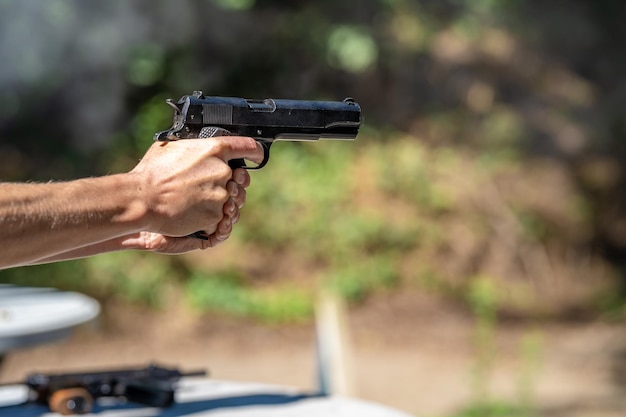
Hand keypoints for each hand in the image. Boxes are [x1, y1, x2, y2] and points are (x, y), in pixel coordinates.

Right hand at [130, 136, 261, 237]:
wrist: (144, 200)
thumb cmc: (152, 172)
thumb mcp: (173, 146)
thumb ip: (195, 146)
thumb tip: (199, 145)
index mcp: (215, 149)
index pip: (248, 146)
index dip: (255, 151)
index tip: (256, 155)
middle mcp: (224, 171)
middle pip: (239, 177)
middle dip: (229, 182)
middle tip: (208, 186)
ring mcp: (222, 194)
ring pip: (230, 198)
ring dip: (218, 200)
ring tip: (194, 200)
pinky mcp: (217, 214)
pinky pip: (220, 216)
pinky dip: (209, 216)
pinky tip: (191, 212)